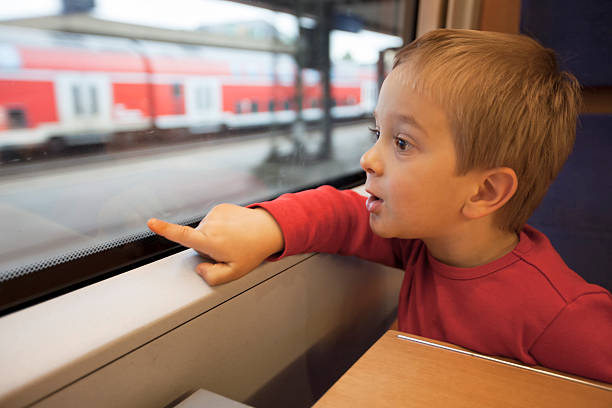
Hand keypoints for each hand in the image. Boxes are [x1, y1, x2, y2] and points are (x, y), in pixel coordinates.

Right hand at [147, 204, 283, 284]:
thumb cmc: (252, 251)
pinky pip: (211, 221)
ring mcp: (215, 214)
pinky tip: (233, 230)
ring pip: (203, 231)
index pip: (183, 236)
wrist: (268, 229)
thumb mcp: (235, 272)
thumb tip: (200, 269)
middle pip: (195, 241)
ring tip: (232, 239)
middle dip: (206, 248)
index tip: (151, 223)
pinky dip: (219, 227)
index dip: (165, 230)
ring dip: (213, 237)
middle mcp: (211, 225)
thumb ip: (213, 276)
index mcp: (211, 241)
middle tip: (227, 250)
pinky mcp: (220, 207)